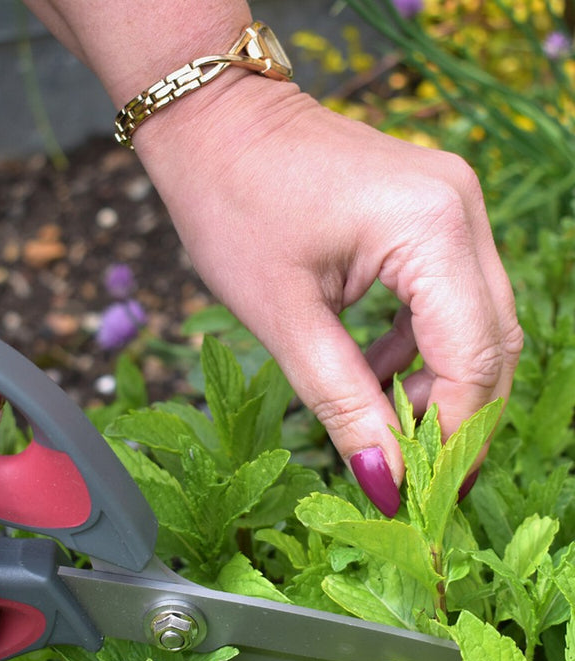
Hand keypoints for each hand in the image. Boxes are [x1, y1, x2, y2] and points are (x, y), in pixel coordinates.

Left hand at [134, 74, 522, 513]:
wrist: (214, 124)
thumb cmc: (230, 206)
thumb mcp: (284, 317)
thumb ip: (341, 401)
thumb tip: (385, 480)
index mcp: (431, 227)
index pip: (473, 356)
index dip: (453, 435)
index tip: (422, 493)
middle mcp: (461, 209)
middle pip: (490, 341)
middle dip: (454, 415)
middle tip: (410, 472)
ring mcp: (453, 204)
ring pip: (474, 322)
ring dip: (437, 384)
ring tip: (382, 424)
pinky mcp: (431, 211)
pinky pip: (447, 297)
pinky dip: (419, 347)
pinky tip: (375, 373)